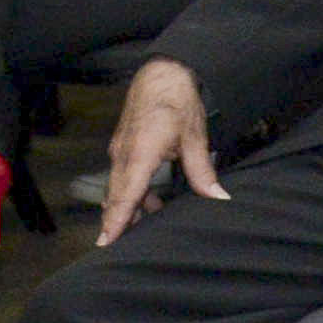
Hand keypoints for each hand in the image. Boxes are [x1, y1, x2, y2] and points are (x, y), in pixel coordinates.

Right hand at [95, 59, 222, 241]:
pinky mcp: (122, 147)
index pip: (126, 194)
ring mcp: (120, 150)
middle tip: (114, 248)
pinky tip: (147, 203)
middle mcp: (123, 154)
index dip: (116, 220)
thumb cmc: (177, 101)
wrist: (162, 74)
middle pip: (116, 196)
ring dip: (125, 208)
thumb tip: (218, 197)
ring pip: (118, 187)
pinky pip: (121, 177)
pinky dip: (129, 193)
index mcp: (140, 153)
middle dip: (115, 222)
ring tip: (136, 230)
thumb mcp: (194, 137)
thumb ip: (202, 170)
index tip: (105, 242)